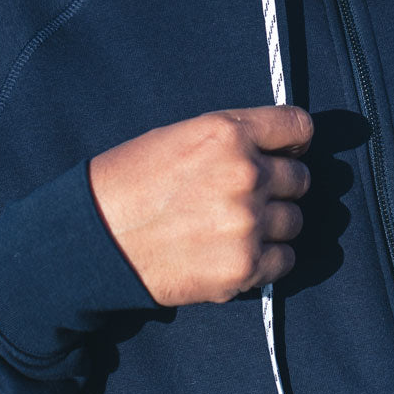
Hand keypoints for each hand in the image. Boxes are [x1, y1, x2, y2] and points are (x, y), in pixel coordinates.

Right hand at [88, 106, 312, 305]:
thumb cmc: (130, 181)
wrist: (92, 240)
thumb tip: (276, 149)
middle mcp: (245, 174)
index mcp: (228, 133)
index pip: (298, 126)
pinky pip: (285, 259)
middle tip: (248, 195)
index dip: (295, 140)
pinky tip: (237, 251)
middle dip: (280, 185)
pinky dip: (268, 259)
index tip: (288, 150)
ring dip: (274, 224)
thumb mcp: (181, 135)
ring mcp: (247, 222)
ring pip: (295, 220)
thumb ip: (233, 139)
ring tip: (236, 226)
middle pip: (300, 177)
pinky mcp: (244, 267)